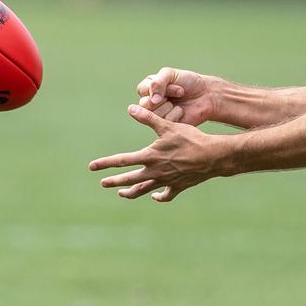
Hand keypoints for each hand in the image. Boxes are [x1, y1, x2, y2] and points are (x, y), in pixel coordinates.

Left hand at [89, 104, 227, 201]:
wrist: (213, 156)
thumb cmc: (191, 139)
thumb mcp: (168, 126)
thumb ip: (148, 118)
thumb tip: (130, 108)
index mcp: (150, 157)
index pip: (122, 161)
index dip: (106, 163)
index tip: (92, 167)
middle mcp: (155, 172)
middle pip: (130, 179)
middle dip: (114, 181)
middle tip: (103, 183)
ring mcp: (166, 181)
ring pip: (144, 190)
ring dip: (131, 192)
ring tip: (121, 194)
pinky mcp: (178, 186)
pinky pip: (165, 195)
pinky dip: (159, 196)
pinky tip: (155, 196)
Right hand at [136, 67, 219, 125]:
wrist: (207, 95)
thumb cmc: (189, 82)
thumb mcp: (171, 74)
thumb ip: (157, 82)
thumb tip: (152, 100)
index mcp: (149, 87)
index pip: (142, 90)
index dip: (158, 87)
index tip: (175, 83)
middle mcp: (151, 101)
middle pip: (145, 104)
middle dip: (165, 96)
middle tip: (180, 92)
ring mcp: (158, 113)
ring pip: (153, 114)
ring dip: (169, 106)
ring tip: (180, 102)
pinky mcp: (167, 124)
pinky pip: (164, 121)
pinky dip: (175, 114)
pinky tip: (182, 111)